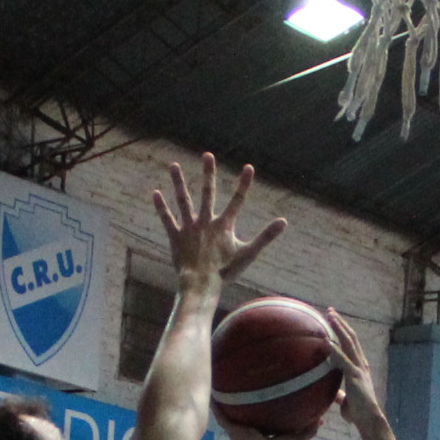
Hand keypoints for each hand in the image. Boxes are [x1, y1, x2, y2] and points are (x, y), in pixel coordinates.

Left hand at [154, 154, 285, 290]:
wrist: (201, 284)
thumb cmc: (226, 272)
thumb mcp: (249, 254)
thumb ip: (266, 236)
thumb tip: (284, 222)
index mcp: (224, 225)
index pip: (237, 200)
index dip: (244, 184)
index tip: (248, 167)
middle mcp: (205, 222)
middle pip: (207, 193)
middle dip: (208, 173)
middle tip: (207, 155)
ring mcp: (189, 228)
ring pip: (183, 200)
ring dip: (178, 182)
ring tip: (173, 165)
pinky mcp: (176, 237)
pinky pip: (167, 219)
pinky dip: (161, 207)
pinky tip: (155, 193)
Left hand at [327, 309, 381, 422]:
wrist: (369, 420)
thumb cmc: (358, 413)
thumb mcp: (346, 401)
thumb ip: (340, 394)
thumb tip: (333, 394)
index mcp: (359, 367)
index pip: (351, 344)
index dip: (343, 331)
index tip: (334, 320)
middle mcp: (361, 364)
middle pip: (351, 338)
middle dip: (340, 323)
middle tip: (330, 310)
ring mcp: (359, 369)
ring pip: (349, 343)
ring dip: (339, 328)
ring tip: (329, 316)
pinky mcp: (355, 376)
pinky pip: (343, 360)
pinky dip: (335, 350)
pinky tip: (326, 342)